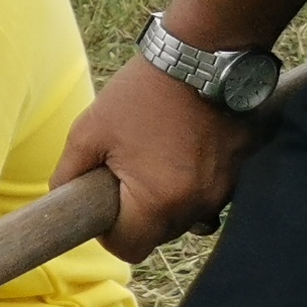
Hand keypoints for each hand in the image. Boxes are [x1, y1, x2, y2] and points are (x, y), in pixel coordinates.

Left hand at [55, 55, 268, 260]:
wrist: (202, 57)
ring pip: (186, 218)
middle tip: (125, 172)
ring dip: (167, 200)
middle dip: (138, 214)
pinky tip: (181, 151)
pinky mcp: (242, 173)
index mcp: (159, 201)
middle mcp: (198, 204)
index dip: (110, 234)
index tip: (104, 204)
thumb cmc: (140, 93)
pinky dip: (192, 184)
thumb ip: (69, 175)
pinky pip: (209, 196)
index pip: (130, 249)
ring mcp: (226, 191)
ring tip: (155, 157)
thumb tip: (63, 200)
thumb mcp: (88, 131)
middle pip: (159, 235)